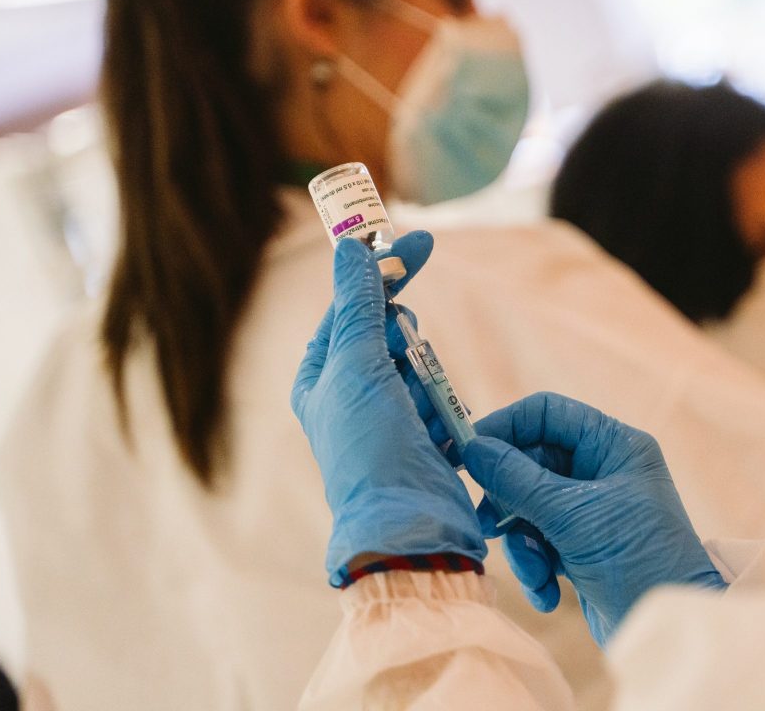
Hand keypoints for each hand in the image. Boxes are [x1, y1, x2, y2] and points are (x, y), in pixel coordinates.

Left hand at [292, 233, 484, 584]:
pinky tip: (438, 434)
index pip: (351, 305)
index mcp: (320, 377)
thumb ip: (360, 304)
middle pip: (389, 333)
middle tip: (409, 358)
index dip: (383, 271)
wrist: (408, 523)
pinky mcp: (423, 435)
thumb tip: (352, 246)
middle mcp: (349, 394)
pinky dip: (445, 407)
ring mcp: (388, 416)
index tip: (422, 241)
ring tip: (419, 414)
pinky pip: (442, 397)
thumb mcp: (358, 365)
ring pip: (420, 364)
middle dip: (407, 342)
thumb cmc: (369, 447)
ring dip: (427, 380)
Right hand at [461, 393, 725, 646]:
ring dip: (523, 543)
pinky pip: (541, 543)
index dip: (504, 427)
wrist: (665, 629)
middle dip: (509, 499)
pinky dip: (537, 568)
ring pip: (530, 508)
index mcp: (614, 445)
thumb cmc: (635, 558)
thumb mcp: (573, 516)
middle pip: (531, 463)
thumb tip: (473, 448)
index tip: (465, 452)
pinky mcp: (583, 548)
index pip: (548, 414)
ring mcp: (592, 511)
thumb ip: (518, 480)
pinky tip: (548, 593)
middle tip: (487, 525)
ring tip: (534, 570)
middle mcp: (604, 471)